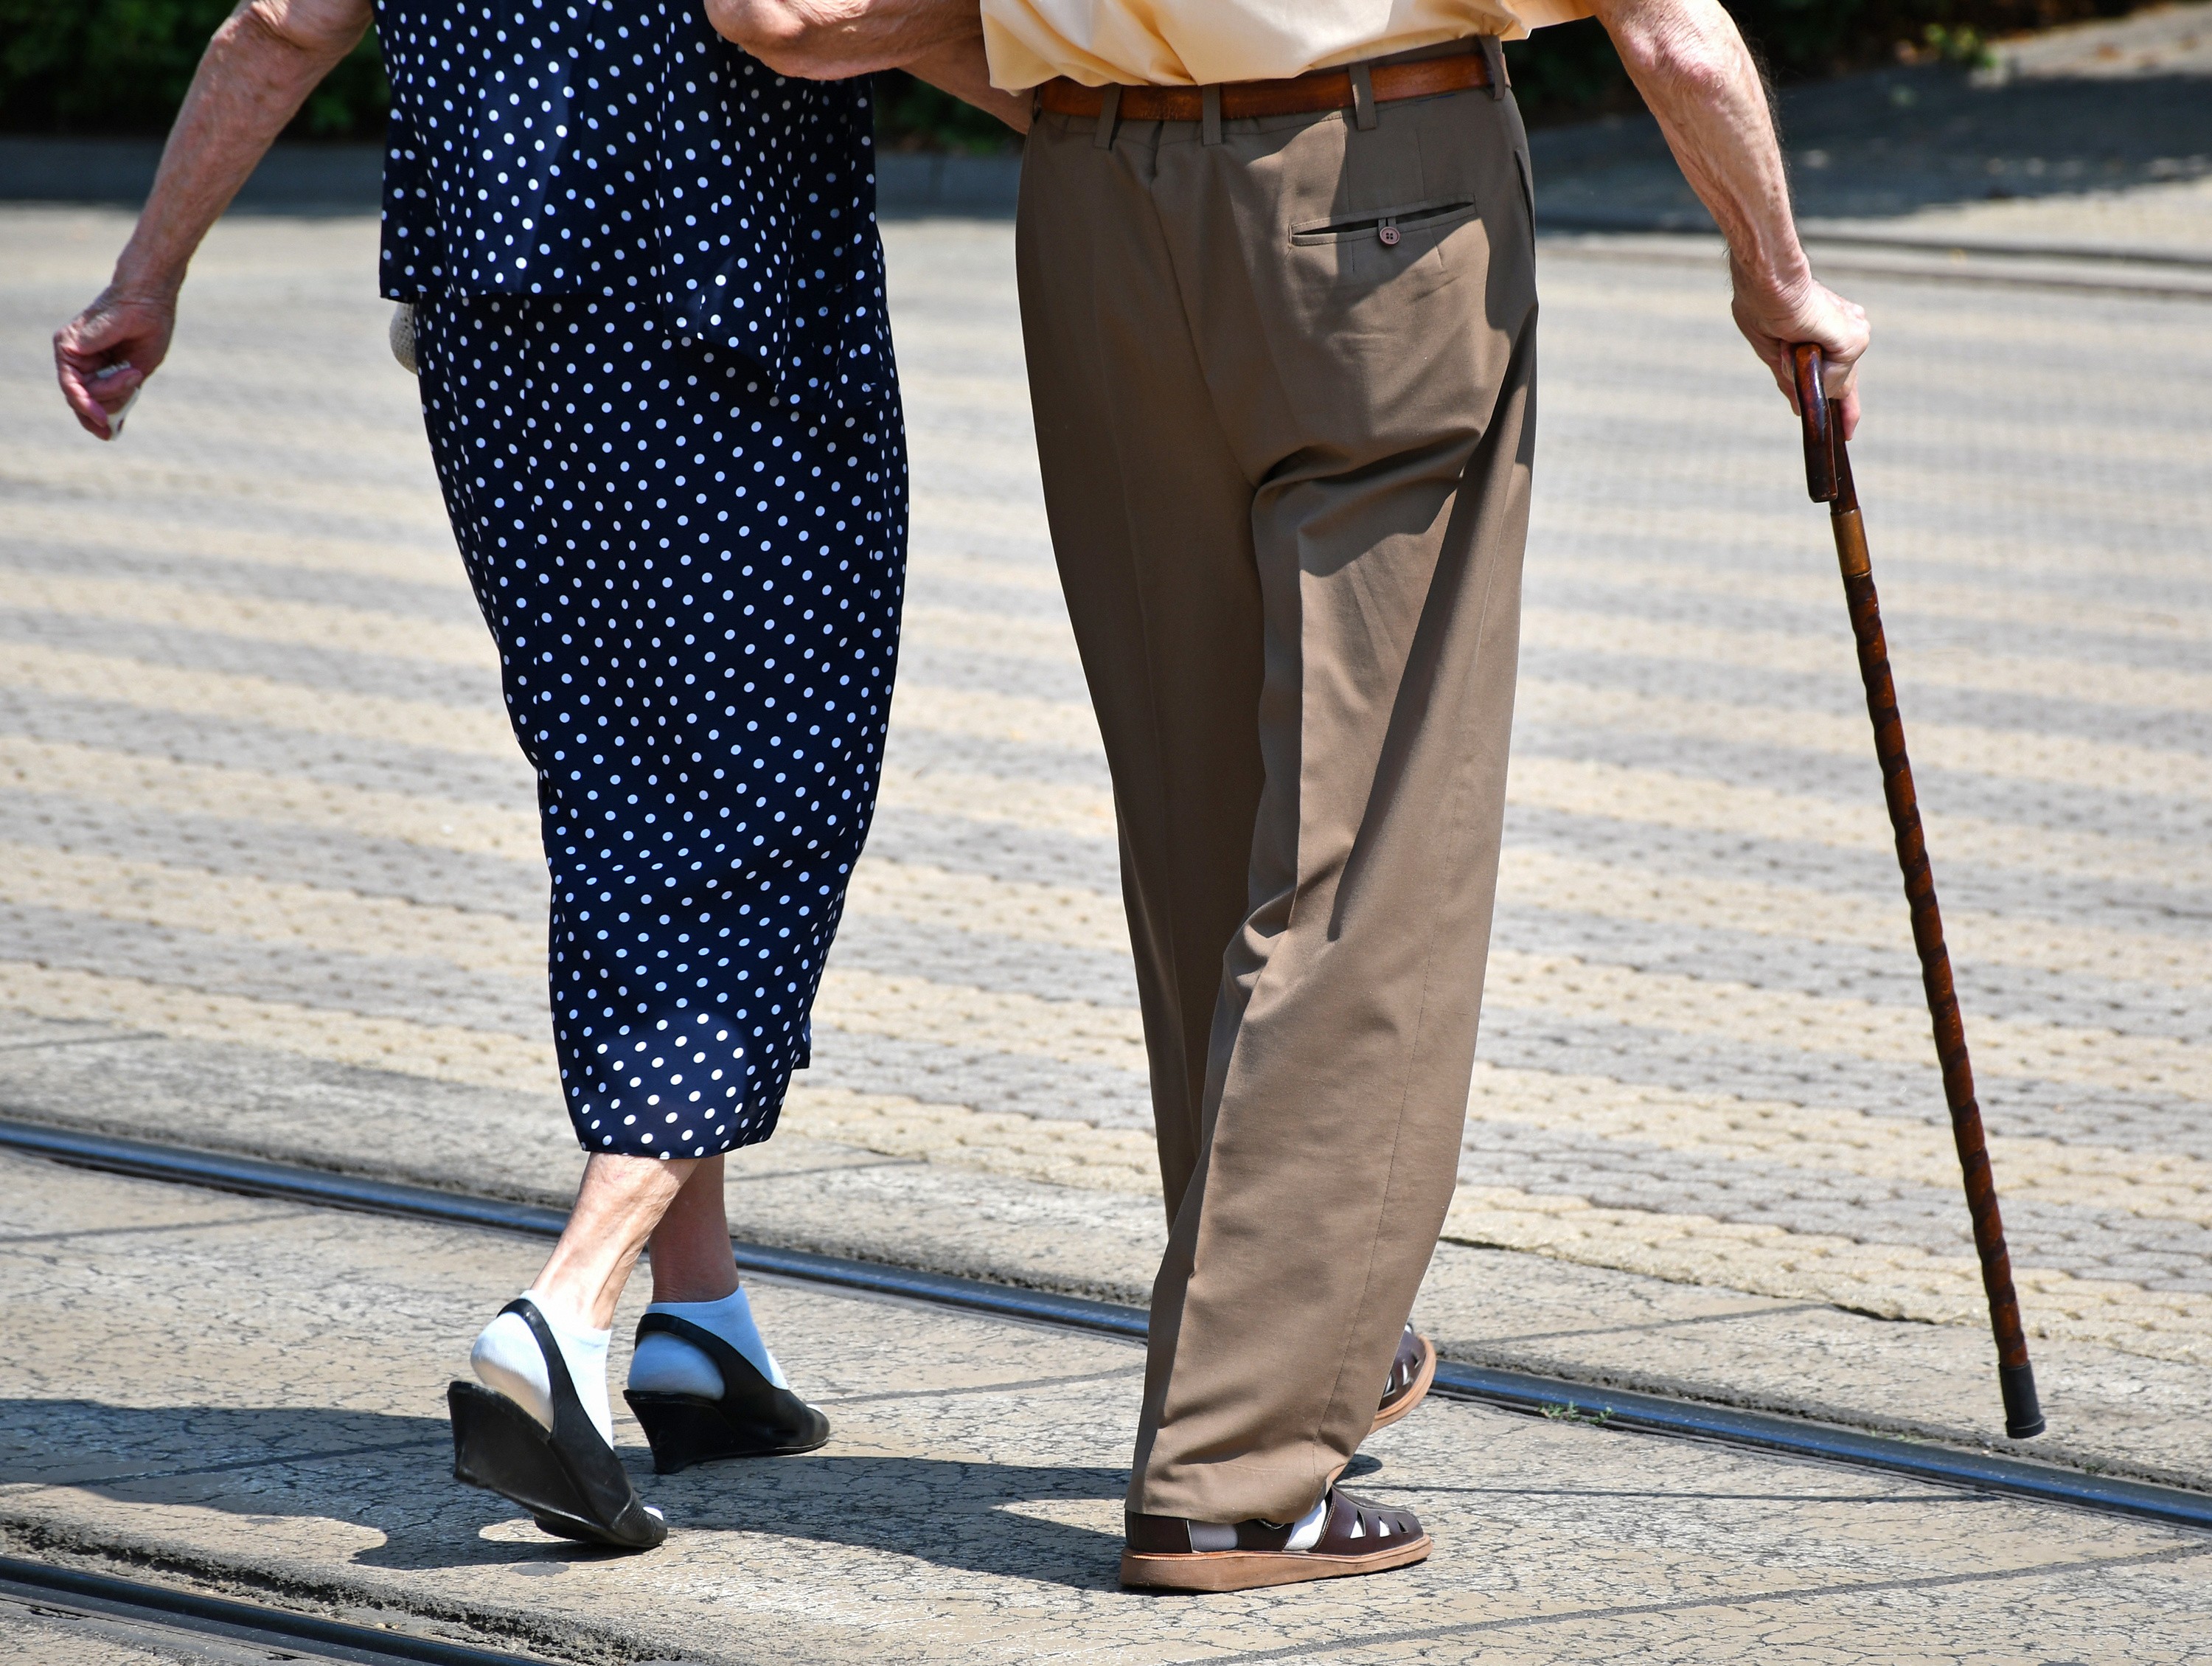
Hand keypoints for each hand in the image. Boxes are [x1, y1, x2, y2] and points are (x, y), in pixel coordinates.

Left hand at [56, 283, 177, 440]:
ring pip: (77, 392)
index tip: (109, 434)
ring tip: (133, 378)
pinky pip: (73, 381)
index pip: (89, 396)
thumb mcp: (139, 368)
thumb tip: (108, 416)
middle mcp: (79, 357)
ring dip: (106, 396)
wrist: (148, 294)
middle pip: (79, 397)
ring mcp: (71, 350)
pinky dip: (94, 391)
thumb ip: (121, 390)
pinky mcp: (67, 343)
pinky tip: (117, 387)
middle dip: (95, 414)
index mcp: (98, 363)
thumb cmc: (150, 326)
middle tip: (108, 429)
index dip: (97, 417)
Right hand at [1731, 267, 1869, 438]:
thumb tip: (1800, 407)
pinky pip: (1834, 377)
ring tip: (1786, 343)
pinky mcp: (1854, 339)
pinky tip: (1797, 346)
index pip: (1839, 369)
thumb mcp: (1774, 352)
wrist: (1767, 283)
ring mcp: (1851, 333)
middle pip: (1846, 378)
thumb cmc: (1761, 305)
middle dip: (1846, 407)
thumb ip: (1791, 379)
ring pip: (1834, 381)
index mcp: (1825, 328)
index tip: (1846, 426)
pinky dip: (1812, 371)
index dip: (1843, 399)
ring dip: (1801, 372)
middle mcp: (1845, 329)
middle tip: (1849, 432)